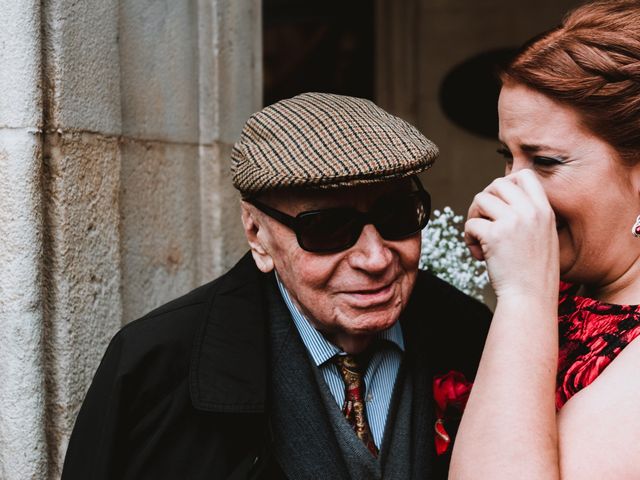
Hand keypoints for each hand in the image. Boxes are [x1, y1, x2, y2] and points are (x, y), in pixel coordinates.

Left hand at [464, 170, 558, 299]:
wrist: (530, 297)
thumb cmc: (532, 272)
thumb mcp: (542, 236)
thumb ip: (528, 215)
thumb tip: (500, 198)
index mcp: (544, 210)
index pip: (524, 175)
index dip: (506, 183)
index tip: (499, 203)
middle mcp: (530, 212)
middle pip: (497, 183)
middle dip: (484, 199)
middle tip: (484, 221)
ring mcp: (513, 222)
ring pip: (480, 199)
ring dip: (474, 217)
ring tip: (480, 239)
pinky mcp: (494, 235)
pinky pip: (470, 223)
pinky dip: (469, 238)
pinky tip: (479, 254)